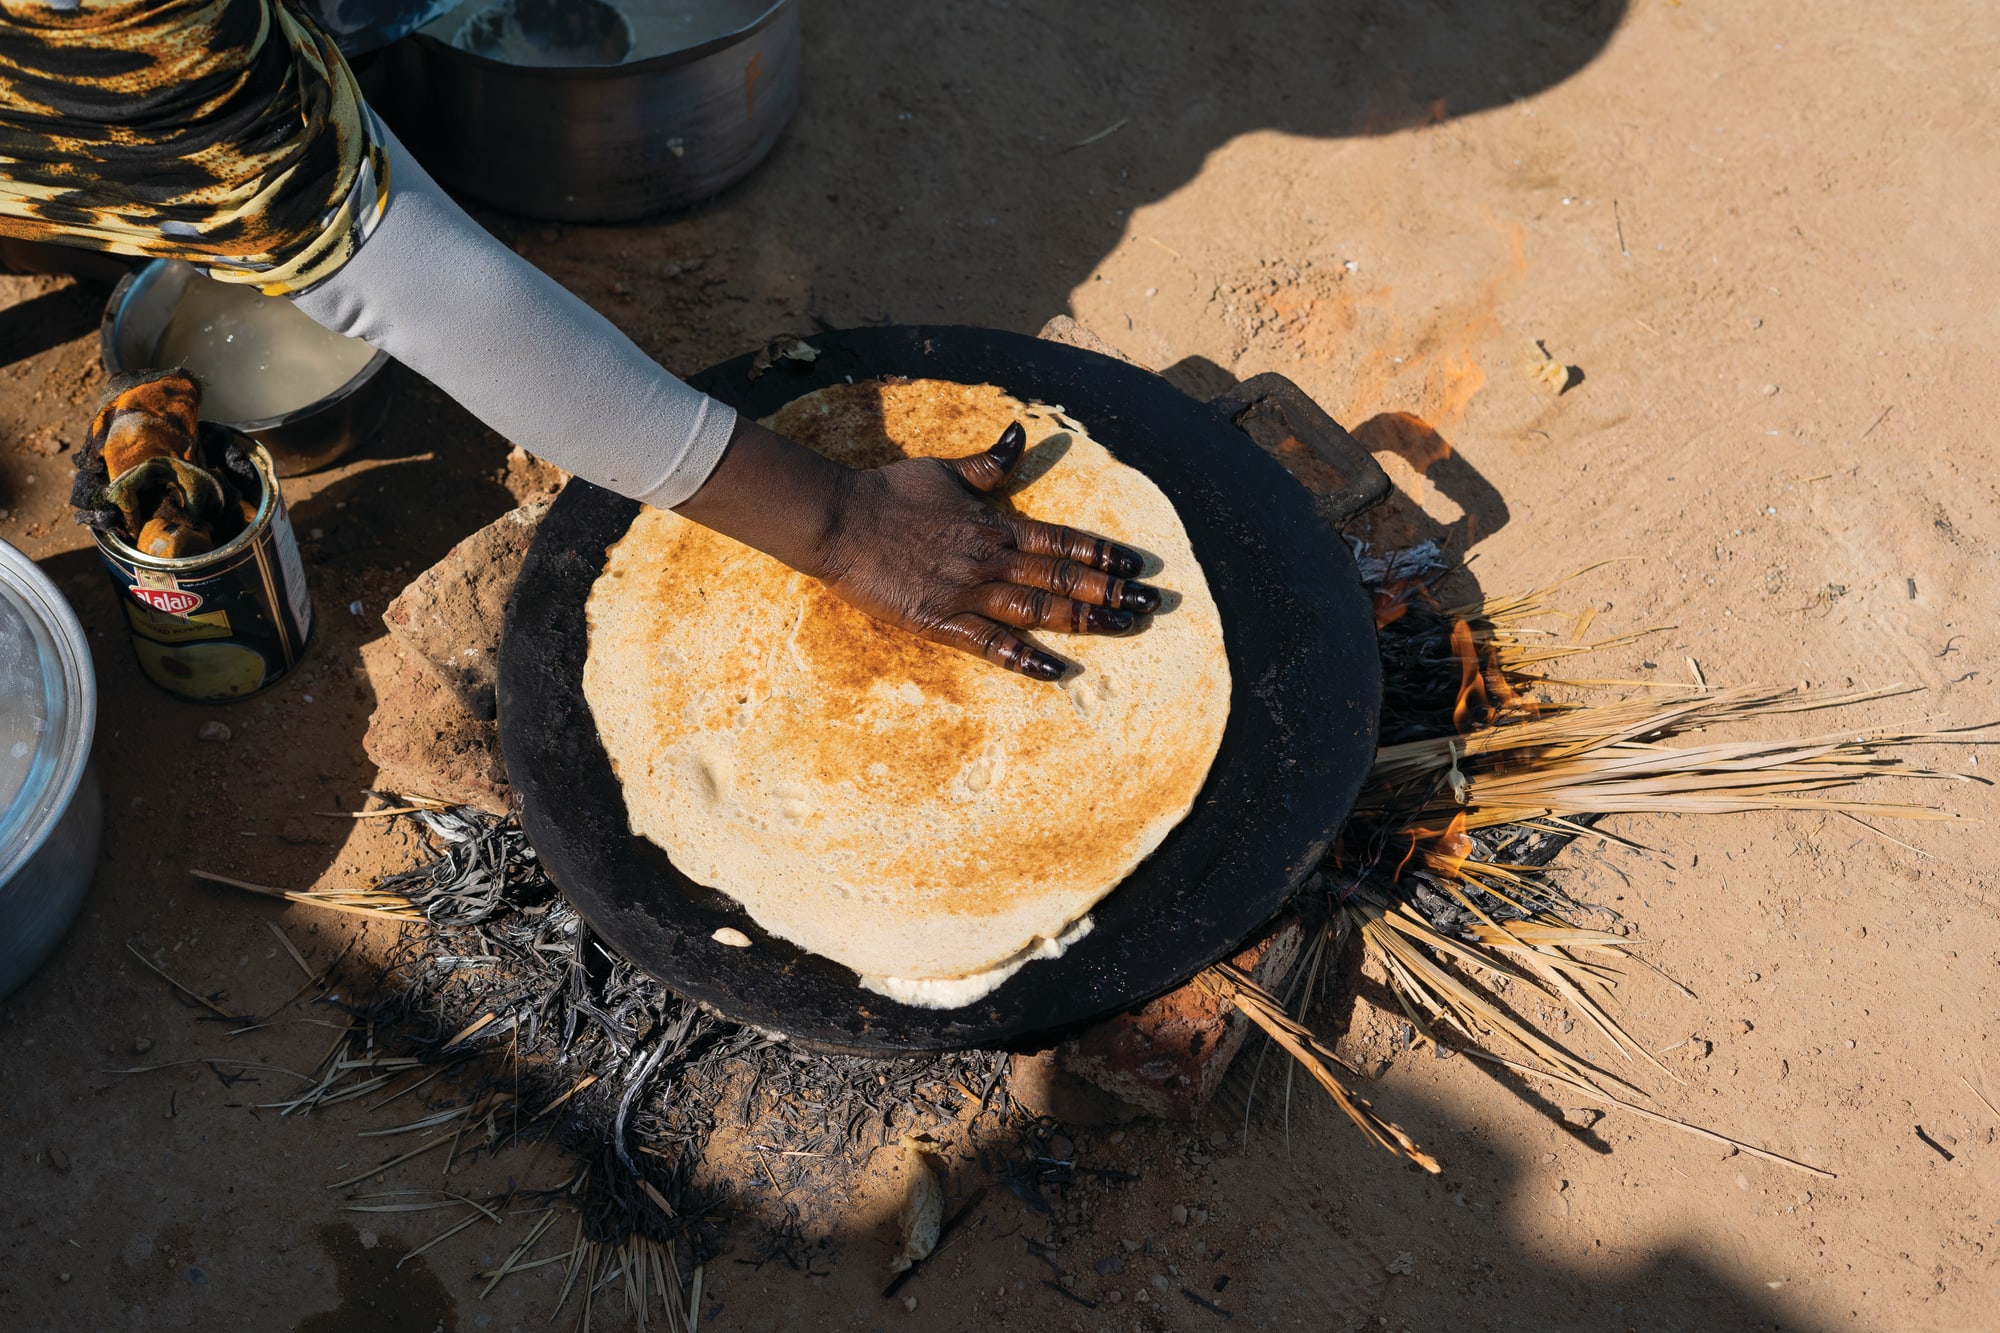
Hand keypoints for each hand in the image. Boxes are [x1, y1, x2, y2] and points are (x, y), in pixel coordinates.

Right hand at [674, 417, 1160, 680]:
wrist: (841, 520)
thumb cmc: (890, 493)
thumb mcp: (946, 470)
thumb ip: (990, 464)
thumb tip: (1021, 435)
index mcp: (995, 523)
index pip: (1062, 540)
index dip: (1103, 553)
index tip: (1137, 564)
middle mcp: (992, 558)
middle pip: (1064, 577)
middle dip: (1111, 590)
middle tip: (1151, 603)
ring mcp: (969, 592)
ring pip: (1040, 608)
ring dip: (1086, 619)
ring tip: (1125, 628)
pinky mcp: (942, 621)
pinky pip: (992, 645)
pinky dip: (1026, 657)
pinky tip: (1057, 668)